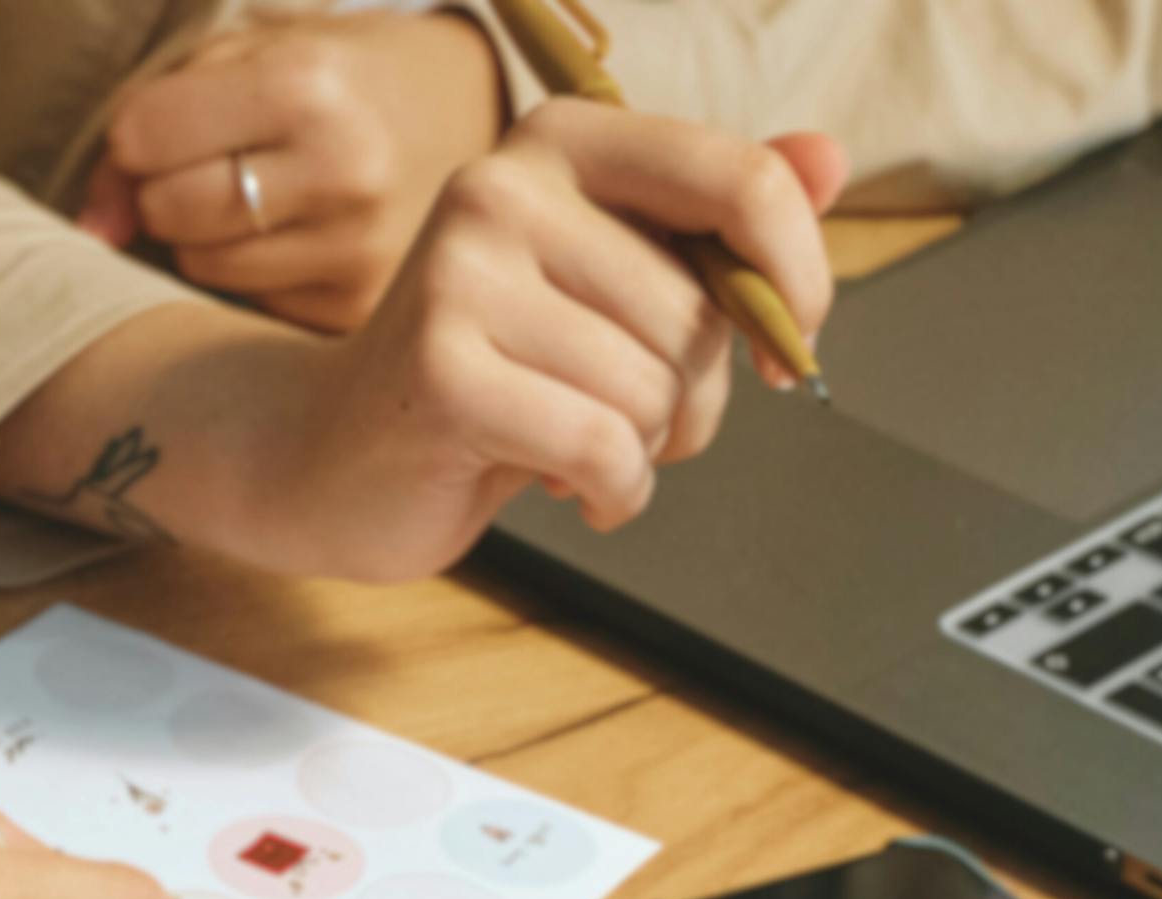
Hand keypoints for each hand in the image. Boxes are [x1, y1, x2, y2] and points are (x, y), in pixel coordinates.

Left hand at [84, 10, 508, 335]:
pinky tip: (297, 234)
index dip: (138, 133)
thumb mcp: (246, 57)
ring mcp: (357, 248)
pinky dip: (253, 272)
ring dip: (206, 234)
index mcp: (306, 85)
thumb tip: (94, 230)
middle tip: (219, 160)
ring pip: (201, 265)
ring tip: (263, 195)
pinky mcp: (358, 307)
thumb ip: (148, 122)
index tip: (171, 124)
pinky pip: (249, 303)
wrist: (460, 109)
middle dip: (167, 186)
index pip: (143, 137)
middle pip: (168, 209)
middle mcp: (340, 170)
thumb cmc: (331, 76)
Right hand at [246, 101, 844, 580]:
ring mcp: (463, 276)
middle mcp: (503, 187)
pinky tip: (567, 488)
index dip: (796, 274)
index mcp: (561, 142)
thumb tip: (832, 157)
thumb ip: (714, 219)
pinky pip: (603, 447)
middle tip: (635, 423)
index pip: (739, 181)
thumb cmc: (490, 368)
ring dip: (645, 452)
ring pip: (654, 390)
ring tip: (579, 449)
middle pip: (699, 313)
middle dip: (696, 398)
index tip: (791, 338)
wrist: (329, 453)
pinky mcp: (444, 371)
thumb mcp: (608, 281)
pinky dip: (611, 493)